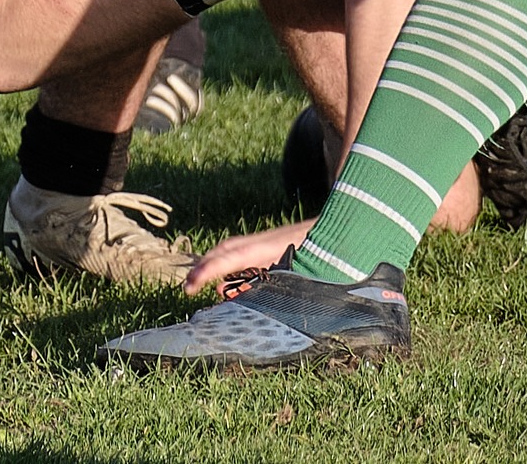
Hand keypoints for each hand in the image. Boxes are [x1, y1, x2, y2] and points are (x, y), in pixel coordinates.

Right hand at [186, 220, 313, 293]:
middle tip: (188, 288)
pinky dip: (229, 265)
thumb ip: (280, 287)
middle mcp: (261, 242)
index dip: (208, 271)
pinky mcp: (270, 246)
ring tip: (199, 284)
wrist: (339, 224)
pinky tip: (230, 282)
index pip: (230, 258)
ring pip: (232, 251)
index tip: (191, 286)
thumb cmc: (323, 250)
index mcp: (267, 247)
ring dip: (214, 265)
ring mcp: (265, 242)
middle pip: (225, 251)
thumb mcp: (304, 271)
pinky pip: (243, 255)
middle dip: (204, 268)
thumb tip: (253, 301)